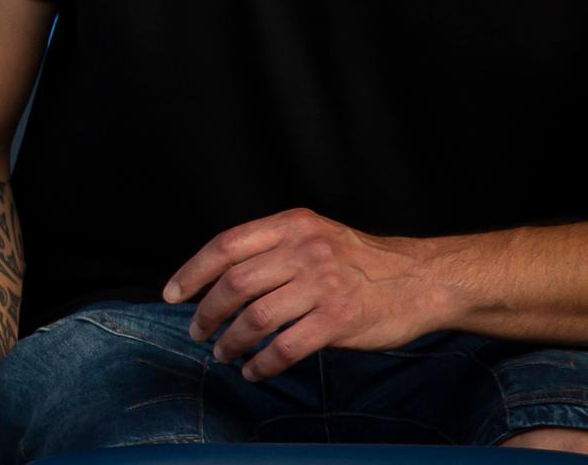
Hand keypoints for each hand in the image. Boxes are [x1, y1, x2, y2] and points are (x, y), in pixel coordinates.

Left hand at [164, 207, 441, 380]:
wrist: (421, 279)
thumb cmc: (360, 261)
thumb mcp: (314, 234)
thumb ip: (272, 247)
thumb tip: (219, 278)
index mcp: (290, 225)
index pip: (225, 245)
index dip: (192, 271)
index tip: (173, 294)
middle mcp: (303, 250)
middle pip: (234, 283)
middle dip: (207, 312)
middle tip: (197, 331)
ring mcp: (322, 285)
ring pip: (256, 318)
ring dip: (231, 341)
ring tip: (223, 353)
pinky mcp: (340, 320)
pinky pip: (286, 347)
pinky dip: (263, 363)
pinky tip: (255, 370)